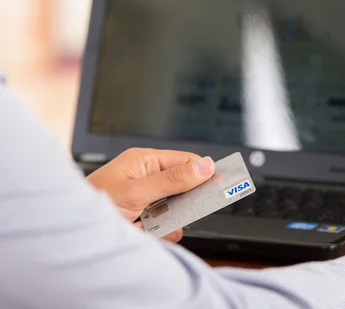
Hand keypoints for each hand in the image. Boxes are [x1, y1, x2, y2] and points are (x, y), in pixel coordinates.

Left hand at [87, 148, 214, 242]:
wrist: (71, 234)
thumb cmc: (93, 203)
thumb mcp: (137, 191)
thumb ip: (173, 180)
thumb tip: (204, 166)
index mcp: (146, 161)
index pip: (186, 161)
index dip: (204, 172)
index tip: (221, 183)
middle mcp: (148, 177)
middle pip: (185, 185)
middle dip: (185, 201)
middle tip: (182, 209)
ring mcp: (147, 199)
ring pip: (178, 208)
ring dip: (170, 219)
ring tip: (150, 223)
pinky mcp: (145, 219)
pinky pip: (167, 225)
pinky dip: (162, 232)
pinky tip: (146, 233)